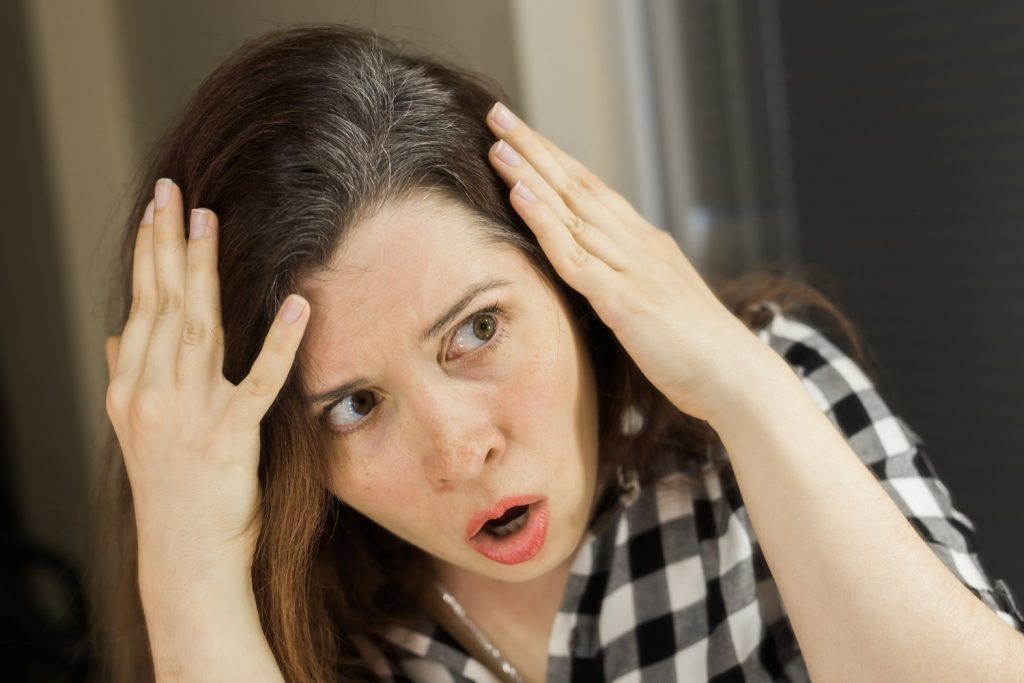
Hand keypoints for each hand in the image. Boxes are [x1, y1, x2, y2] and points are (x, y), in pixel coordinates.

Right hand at [104, 179, 308, 588]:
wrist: (184, 556)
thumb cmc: (169, 491)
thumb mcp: (136, 432)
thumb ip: (128, 379)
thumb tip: (117, 338)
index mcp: (129, 389)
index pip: (140, 306)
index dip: (150, 254)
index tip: (160, 209)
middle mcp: (151, 395)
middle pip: (162, 304)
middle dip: (168, 244)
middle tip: (177, 192)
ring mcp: (189, 415)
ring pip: (197, 328)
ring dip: (204, 272)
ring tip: (212, 223)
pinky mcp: (231, 437)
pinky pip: (259, 380)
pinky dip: (280, 342)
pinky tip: (297, 304)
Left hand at [485, 104, 781, 422]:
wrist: (739, 380)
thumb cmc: (701, 353)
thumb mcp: (659, 306)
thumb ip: (629, 284)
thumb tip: (599, 281)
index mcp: (647, 245)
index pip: (592, 191)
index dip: (555, 161)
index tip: (521, 135)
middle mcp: (639, 245)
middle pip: (578, 187)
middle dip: (536, 149)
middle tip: (499, 113)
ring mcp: (632, 269)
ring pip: (572, 212)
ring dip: (532, 175)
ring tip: (498, 144)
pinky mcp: (625, 301)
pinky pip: (575, 257)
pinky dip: (545, 223)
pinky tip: (519, 196)